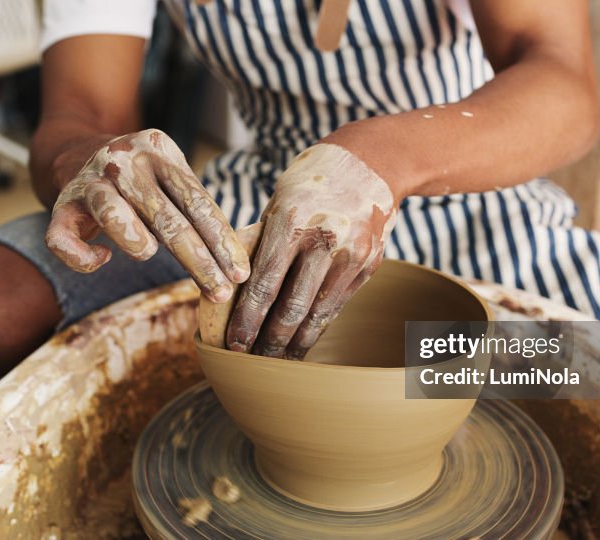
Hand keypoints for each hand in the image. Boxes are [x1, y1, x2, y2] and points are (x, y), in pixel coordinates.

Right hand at [45, 129, 249, 301]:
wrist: (80, 151)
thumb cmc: (143, 179)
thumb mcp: (172, 177)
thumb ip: (197, 209)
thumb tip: (234, 264)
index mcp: (159, 150)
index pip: (197, 202)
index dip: (221, 242)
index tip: (239, 274)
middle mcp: (123, 161)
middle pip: (166, 218)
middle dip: (198, 261)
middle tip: (220, 292)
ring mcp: (89, 181)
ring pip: (113, 217)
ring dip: (138, 244)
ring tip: (147, 253)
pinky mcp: (61, 204)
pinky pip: (62, 239)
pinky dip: (83, 258)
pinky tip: (103, 258)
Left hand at [226, 143, 397, 357]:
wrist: (371, 163)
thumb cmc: (311, 181)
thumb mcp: (278, 202)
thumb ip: (259, 242)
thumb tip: (229, 286)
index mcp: (293, 221)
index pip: (264, 282)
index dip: (247, 319)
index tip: (234, 344)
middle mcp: (325, 240)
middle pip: (292, 306)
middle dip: (270, 341)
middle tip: (252, 363)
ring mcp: (352, 254)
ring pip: (319, 313)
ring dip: (296, 343)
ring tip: (278, 362)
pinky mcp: (369, 265)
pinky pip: (338, 304)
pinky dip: (318, 326)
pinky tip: (304, 340)